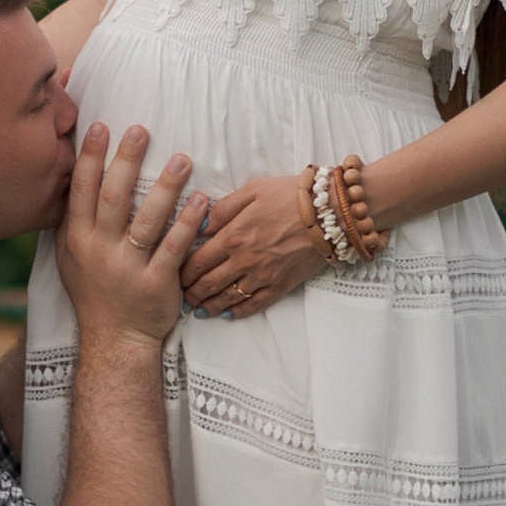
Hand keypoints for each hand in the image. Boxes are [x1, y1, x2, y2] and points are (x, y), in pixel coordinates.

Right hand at [57, 123, 205, 348]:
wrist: (115, 341)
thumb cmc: (94, 294)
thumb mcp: (70, 259)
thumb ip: (72, 222)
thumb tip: (73, 178)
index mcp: (78, 240)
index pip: (81, 191)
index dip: (89, 158)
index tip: (100, 127)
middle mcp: (100, 251)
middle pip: (113, 198)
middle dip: (125, 161)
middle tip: (140, 130)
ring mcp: (128, 268)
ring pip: (147, 220)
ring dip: (165, 187)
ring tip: (182, 158)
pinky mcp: (157, 283)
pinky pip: (174, 247)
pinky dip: (188, 222)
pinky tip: (201, 200)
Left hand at [181, 174, 324, 320]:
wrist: (329, 212)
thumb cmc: (290, 196)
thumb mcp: (252, 191)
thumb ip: (222, 209)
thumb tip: (199, 225)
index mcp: (233, 235)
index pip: (198, 260)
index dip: (184, 271)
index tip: (175, 276)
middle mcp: (244, 260)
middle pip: (209, 283)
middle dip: (192, 293)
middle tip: (182, 298)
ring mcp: (262, 276)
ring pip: (228, 297)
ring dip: (210, 306)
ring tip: (199, 310)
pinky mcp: (281, 285)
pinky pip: (255, 304)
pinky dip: (239, 312)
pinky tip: (229, 314)